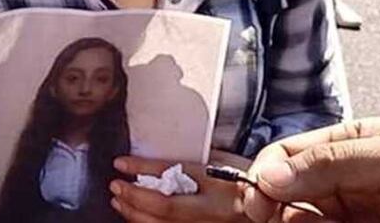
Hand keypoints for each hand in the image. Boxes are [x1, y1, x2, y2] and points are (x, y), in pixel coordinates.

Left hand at [111, 153, 249, 221]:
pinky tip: (138, 217)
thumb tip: (144, 161)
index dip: (140, 178)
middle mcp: (206, 218)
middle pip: (160, 214)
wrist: (264, 207)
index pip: (167, 192)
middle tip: (115, 185)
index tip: (120, 164)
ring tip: (120, 201)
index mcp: (214, 196)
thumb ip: (183, 166)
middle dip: (132, 200)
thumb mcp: (215, 166)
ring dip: (134, 215)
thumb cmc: (240, 182)